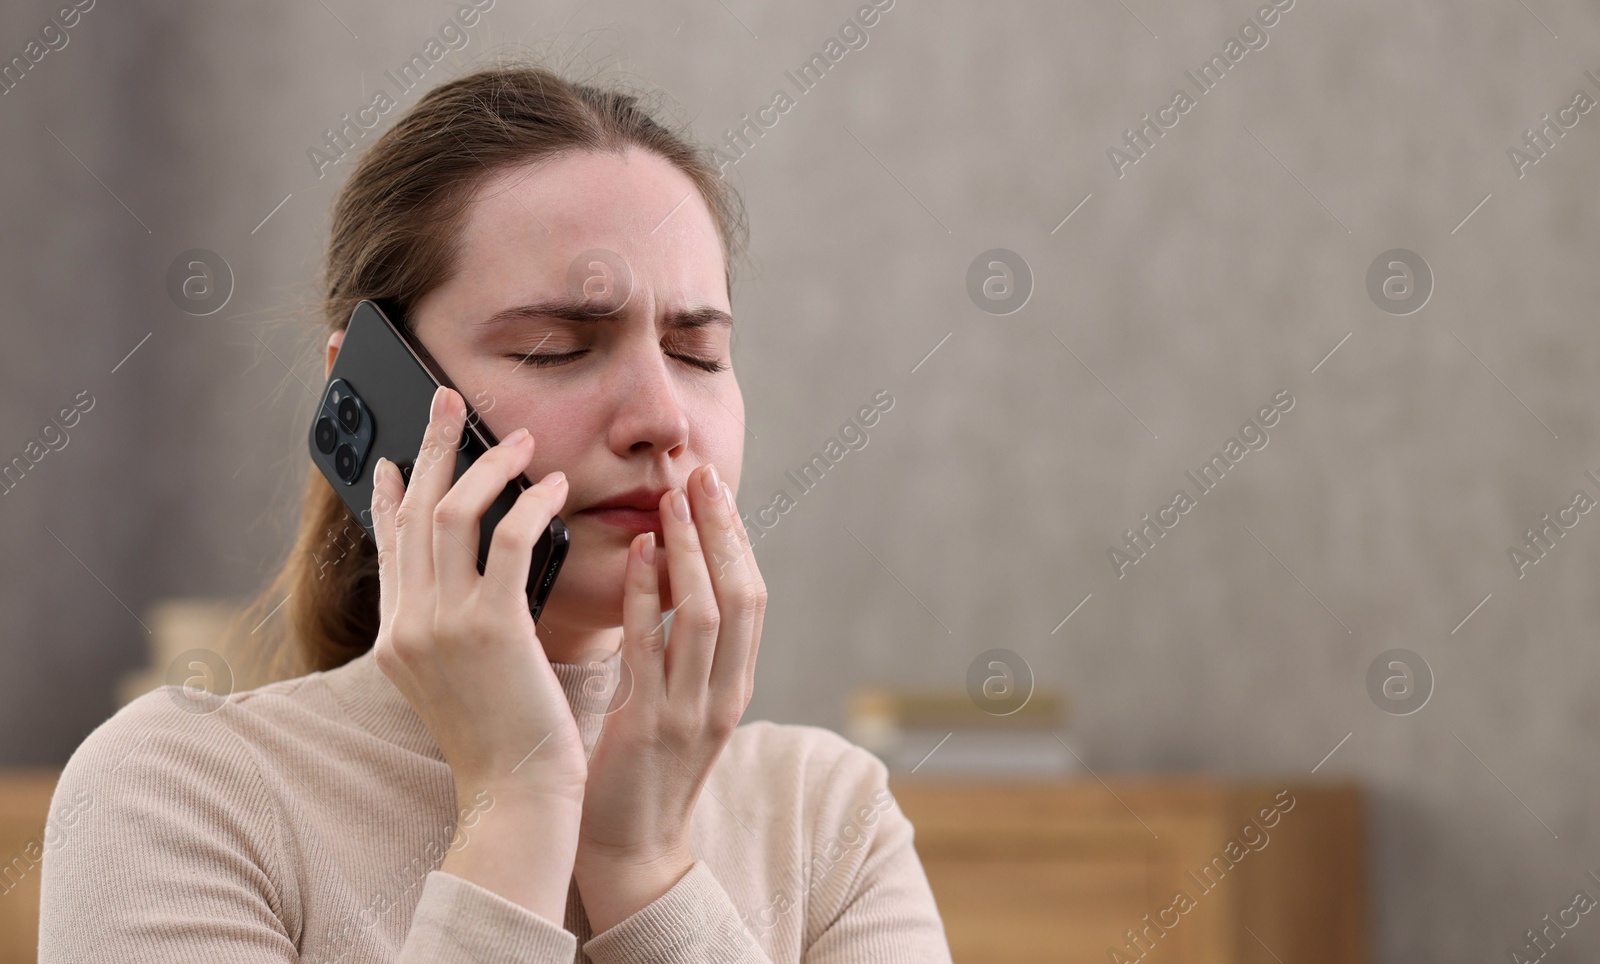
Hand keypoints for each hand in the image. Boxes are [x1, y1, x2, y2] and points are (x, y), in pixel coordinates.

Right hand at [367, 386, 587, 801]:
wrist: (517, 795)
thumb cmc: (504, 741)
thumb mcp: (458, 679)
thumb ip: (452, 626)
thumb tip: (465, 581)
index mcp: (395, 638)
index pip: (384, 547)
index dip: (382, 495)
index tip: (386, 458)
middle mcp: (407, 625)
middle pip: (410, 510)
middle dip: (429, 447)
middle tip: (446, 399)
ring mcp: (443, 625)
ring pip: (452, 512)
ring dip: (488, 464)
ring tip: (519, 437)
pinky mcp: (491, 628)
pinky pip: (507, 541)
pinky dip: (531, 504)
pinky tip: (554, 487)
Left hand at [572, 462, 766, 932]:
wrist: (629, 851)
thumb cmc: (641, 771)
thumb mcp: (675, 701)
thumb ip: (677, 645)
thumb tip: (669, 572)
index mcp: (734, 684)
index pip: (750, 596)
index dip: (736, 538)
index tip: (713, 487)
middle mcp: (725, 693)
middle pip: (741, 595)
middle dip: (722, 531)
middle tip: (701, 473)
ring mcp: (693, 711)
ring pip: (705, 614)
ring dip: (690, 550)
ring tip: (671, 499)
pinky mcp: (653, 726)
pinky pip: (653, 648)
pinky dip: (647, 594)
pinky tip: (636, 553)